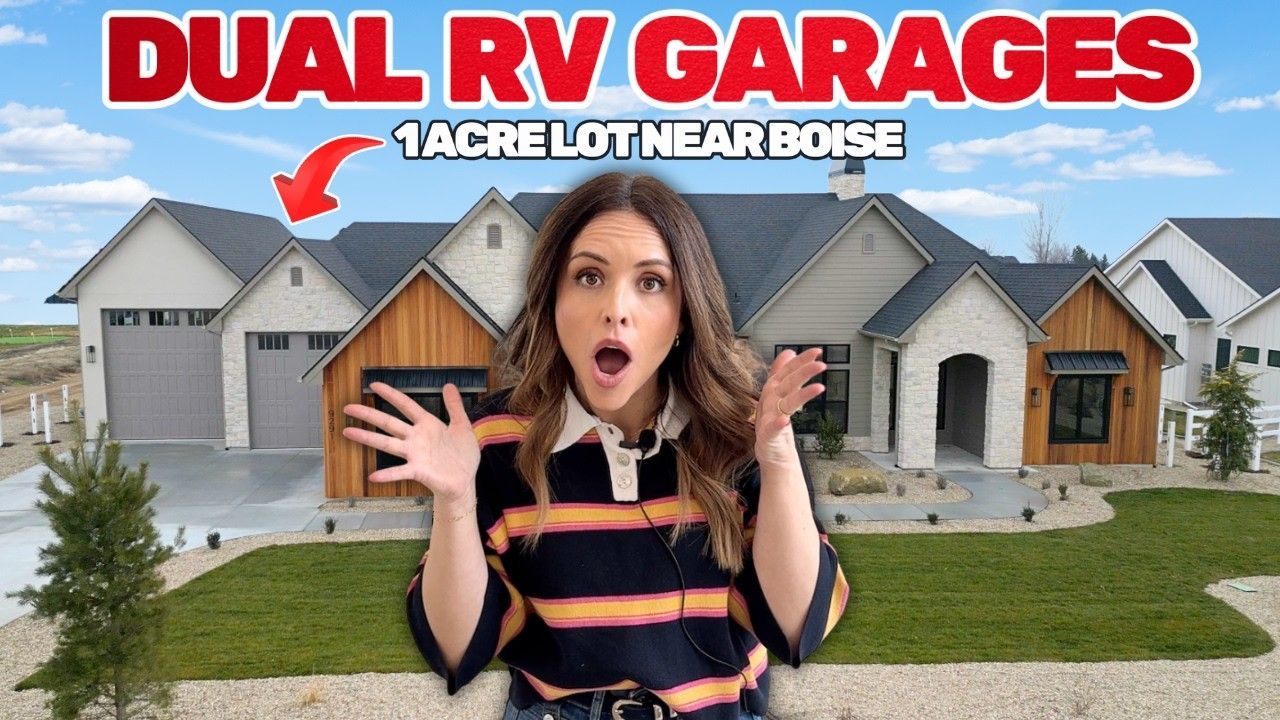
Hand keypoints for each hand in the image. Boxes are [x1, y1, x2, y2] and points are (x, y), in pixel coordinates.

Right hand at [340, 382, 479, 501]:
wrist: (465, 481)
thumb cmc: (462, 456)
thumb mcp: (462, 426)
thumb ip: (455, 406)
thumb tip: (449, 385)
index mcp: (427, 425)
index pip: (406, 405)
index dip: (391, 395)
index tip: (374, 385)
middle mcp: (416, 438)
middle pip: (389, 422)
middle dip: (368, 415)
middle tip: (349, 407)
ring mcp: (415, 454)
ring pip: (387, 443)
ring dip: (368, 438)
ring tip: (349, 432)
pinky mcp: (418, 471)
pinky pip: (400, 472)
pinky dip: (387, 475)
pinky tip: (373, 476)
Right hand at [754, 347, 825, 470]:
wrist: (769, 451)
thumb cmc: (774, 422)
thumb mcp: (779, 394)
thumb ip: (783, 372)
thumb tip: (789, 352)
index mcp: (773, 391)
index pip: (787, 371)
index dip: (800, 361)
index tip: (816, 352)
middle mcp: (770, 402)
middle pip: (787, 384)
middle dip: (803, 372)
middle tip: (820, 365)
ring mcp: (768, 418)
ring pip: (785, 404)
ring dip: (801, 395)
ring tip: (818, 388)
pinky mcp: (767, 436)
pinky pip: (772, 429)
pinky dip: (777, 424)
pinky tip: (785, 420)